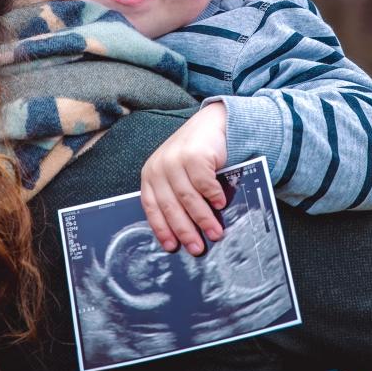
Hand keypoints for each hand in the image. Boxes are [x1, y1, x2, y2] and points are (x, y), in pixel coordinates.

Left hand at [140, 102, 229, 255]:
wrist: (212, 123)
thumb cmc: (194, 154)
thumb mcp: (177, 174)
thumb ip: (175, 195)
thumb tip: (185, 230)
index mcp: (150, 175)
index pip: (152, 207)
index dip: (162, 229)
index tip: (172, 246)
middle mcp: (159, 167)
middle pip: (171, 207)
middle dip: (186, 231)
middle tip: (197, 247)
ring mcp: (175, 160)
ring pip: (189, 199)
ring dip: (204, 219)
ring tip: (215, 232)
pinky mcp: (194, 155)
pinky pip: (204, 184)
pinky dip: (213, 197)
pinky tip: (220, 205)